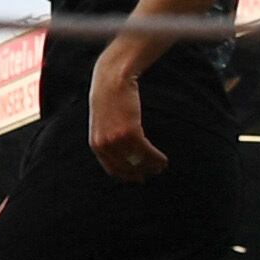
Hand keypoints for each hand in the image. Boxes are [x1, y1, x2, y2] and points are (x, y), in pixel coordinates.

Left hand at [87, 61, 165, 183]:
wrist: (112, 80)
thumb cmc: (108, 98)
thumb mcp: (102, 122)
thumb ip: (108, 137)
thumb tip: (123, 152)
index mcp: (96, 144)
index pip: (112, 169)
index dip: (127, 176)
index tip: (138, 178)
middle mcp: (104, 145)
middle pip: (127, 168)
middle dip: (141, 173)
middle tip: (152, 173)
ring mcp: (116, 140)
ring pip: (138, 161)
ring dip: (152, 167)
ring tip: (161, 167)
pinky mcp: (130, 132)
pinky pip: (146, 151)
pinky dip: (156, 158)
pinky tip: (163, 159)